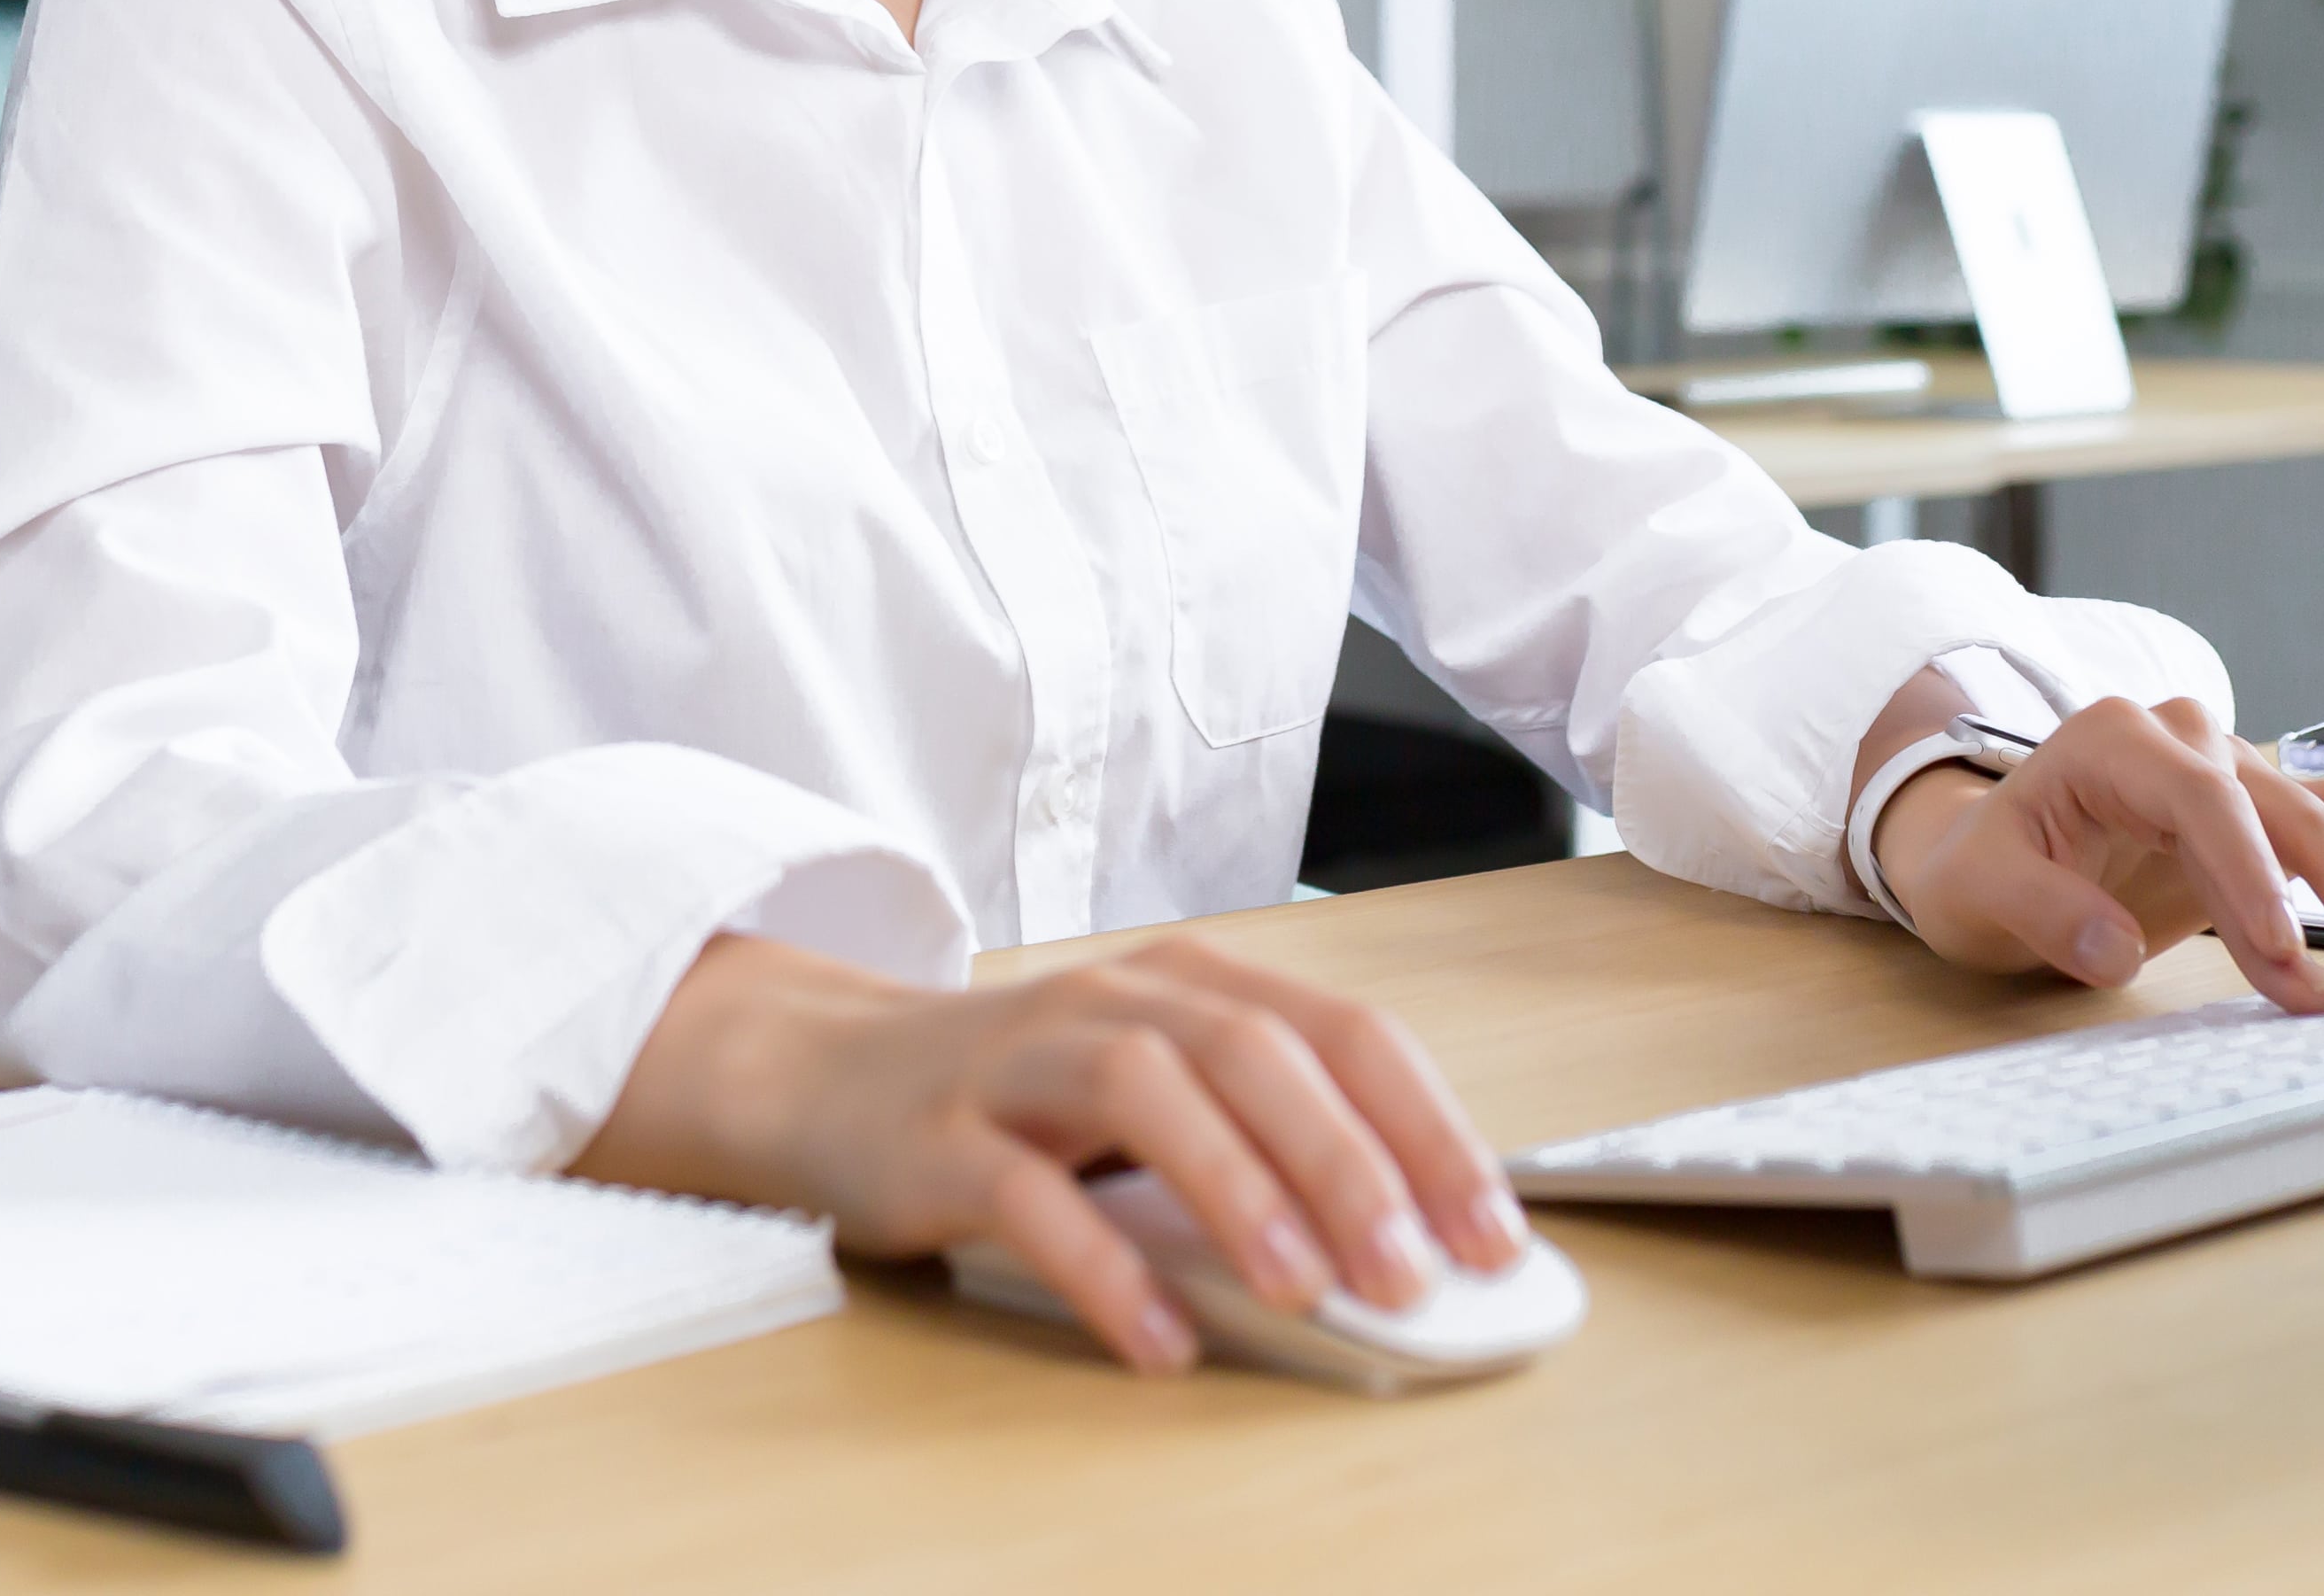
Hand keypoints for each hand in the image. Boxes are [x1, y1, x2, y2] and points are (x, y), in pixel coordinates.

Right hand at [572, 929, 1528, 1374]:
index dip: (1428, 1129)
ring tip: (1306, 1290)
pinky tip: (1161, 1338)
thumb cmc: (1030, 1100)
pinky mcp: (941, 1136)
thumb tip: (1415, 1239)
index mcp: (1193, 984)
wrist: (831, 1076)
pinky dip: (1103, 1266)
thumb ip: (1270, 1140)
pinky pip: (1028, 1194)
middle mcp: (1116, 1001)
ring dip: (1241, 1189)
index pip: (1342, 1032)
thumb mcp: (1161, 1091)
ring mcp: (1022, 1061)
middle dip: (1349, 1162)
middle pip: (1255, 1051)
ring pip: (1146, 1091)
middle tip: (1411, 1273)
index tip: (1492, 1235)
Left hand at [1869, 691, 2323, 1013]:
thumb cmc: (1980, 868)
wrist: (1986, 855)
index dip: (2249, 873)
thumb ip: (2041, 910)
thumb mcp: (1976, 891)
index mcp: (2111, 742)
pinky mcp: (2258, 807)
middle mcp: (2181, 740)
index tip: (2282, 948)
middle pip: (2279, 808)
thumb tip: (2115, 947)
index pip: (2201, 801)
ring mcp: (2227, 768)